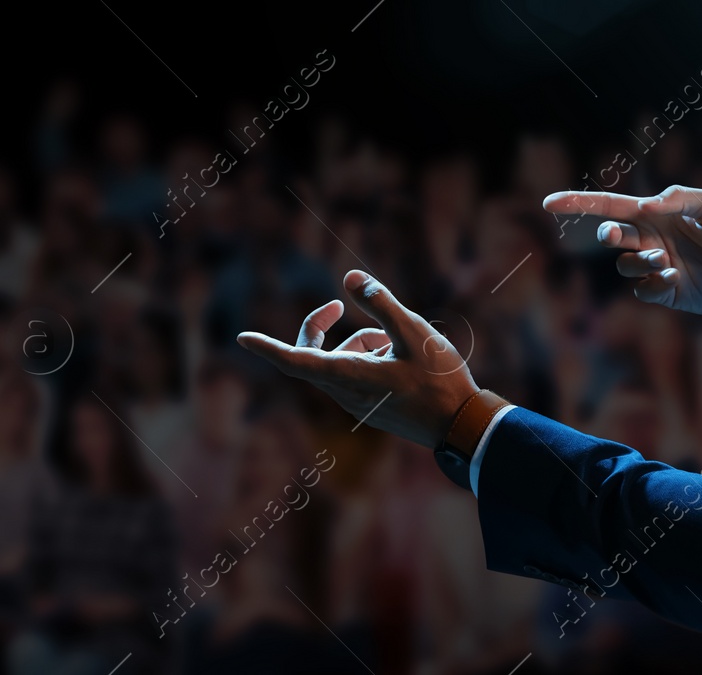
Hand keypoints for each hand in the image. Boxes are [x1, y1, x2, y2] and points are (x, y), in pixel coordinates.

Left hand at [237, 270, 477, 447]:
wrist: (460, 424)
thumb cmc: (439, 379)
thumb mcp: (414, 332)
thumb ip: (381, 303)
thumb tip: (349, 278)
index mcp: (350, 377)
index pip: (295, 361)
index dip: (267, 347)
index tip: (241, 337)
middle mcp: (346, 394)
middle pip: (312, 357)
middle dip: (321, 328)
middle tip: (338, 304)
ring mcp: (357, 404)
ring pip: (340, 362)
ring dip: (360, 341)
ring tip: (400, 340)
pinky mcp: (369, 407)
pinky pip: (355, 374)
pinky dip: (371, 355)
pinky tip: (404, 355)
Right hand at [543, 185, 701, 318]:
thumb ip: (681, 198)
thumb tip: (646, 204)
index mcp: (657, 213)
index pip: (611, 206)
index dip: (579, 203)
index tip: (548, 202)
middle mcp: (652, 238)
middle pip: (612, 235)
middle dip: (608, 235)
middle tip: (615, 236)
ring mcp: (657, 266)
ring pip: (625, 264)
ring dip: (639, 261)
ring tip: (665, 260)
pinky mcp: (666, 292)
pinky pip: (643, 290)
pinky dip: (652, 284)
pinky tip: (675, 279)